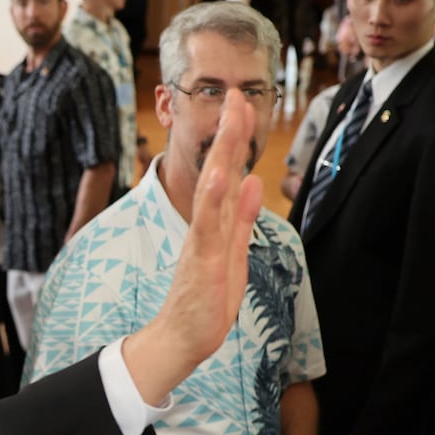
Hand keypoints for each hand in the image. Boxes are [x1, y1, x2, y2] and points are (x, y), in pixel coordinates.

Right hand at [123, 98, 263, 403]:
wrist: (181, 341)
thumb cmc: (205, 303)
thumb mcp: (234, 253)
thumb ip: (242, 218)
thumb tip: (254, 181)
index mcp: (214, 224)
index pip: (226, 173)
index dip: (235, 139)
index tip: (242, 104)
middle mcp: (204, 226)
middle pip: (218, 171)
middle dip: (229, 132)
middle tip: (236, 93)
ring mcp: (200, 241)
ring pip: (211, 189)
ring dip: (221, 153)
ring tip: (230, 119)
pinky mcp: (200, 260)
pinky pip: (206, 225)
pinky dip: (213, 198)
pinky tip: (223, 174)